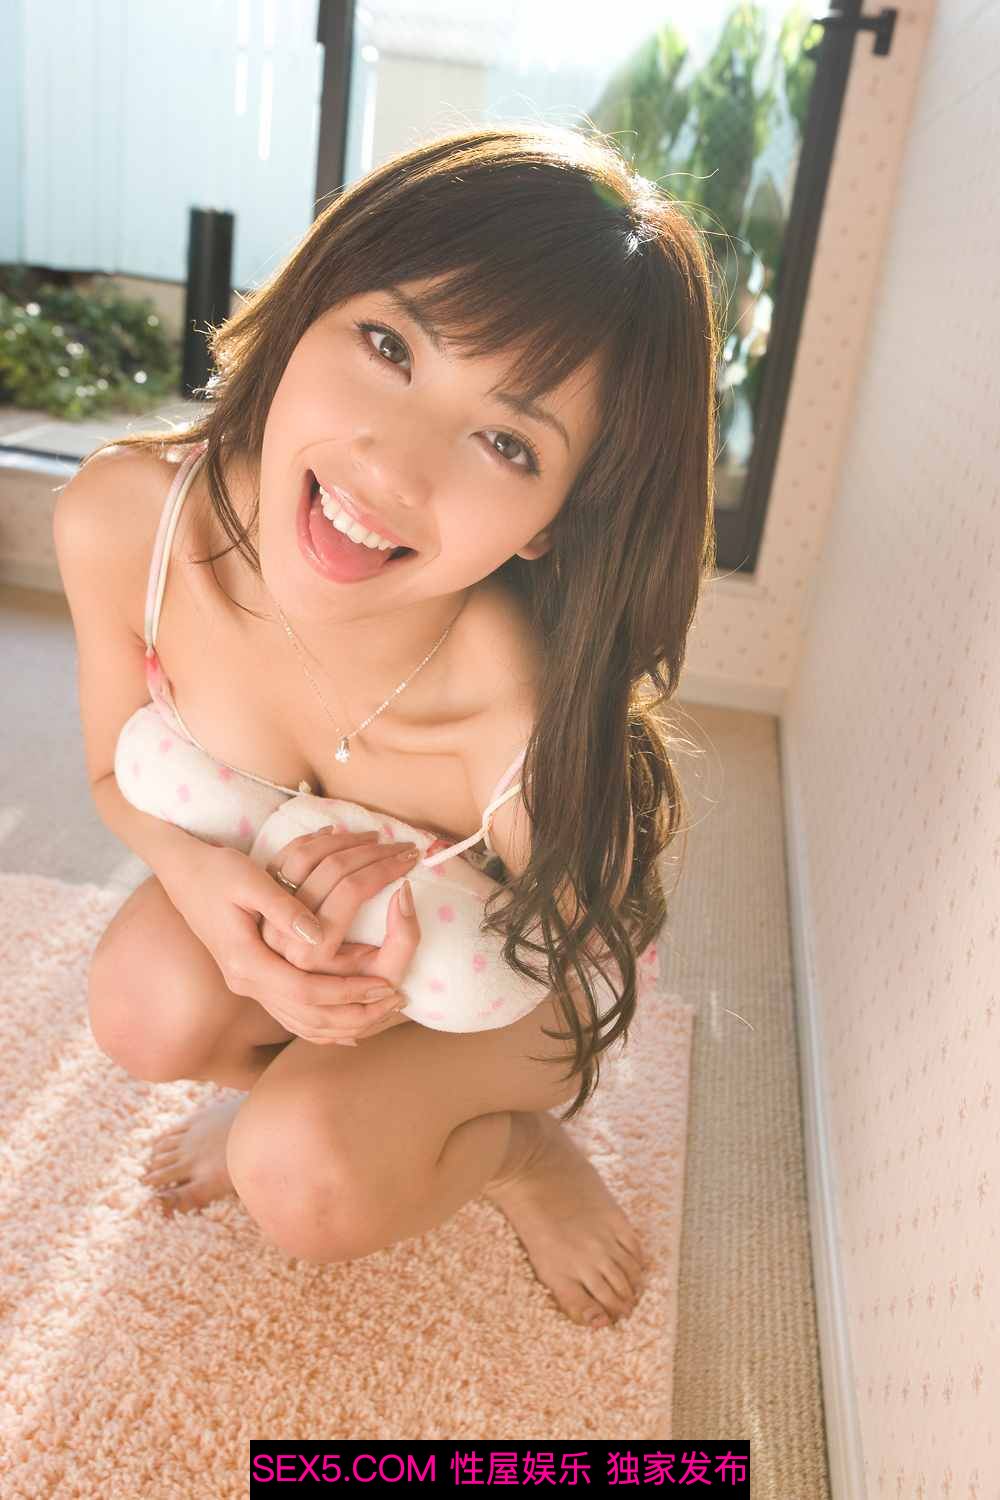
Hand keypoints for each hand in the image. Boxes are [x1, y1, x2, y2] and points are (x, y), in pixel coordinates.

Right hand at [158, 829, 420, 1047]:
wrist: (182, 872)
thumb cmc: (217, 870)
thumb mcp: (249, 881)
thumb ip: (284, 908)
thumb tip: (319, 933)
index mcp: (245, 962)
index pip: (306, 991)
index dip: (349, 990)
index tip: (387, 982)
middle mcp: (246, 981)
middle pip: (308, 1017)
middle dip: (356, 1011)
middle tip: (396, 998)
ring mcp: (247, 984)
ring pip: (301, 1023)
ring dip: (344, 1022)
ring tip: (382, 1013)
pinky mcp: (252, 978)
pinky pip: (292, 1016)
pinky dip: (323, 1024)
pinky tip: (350, 1027)